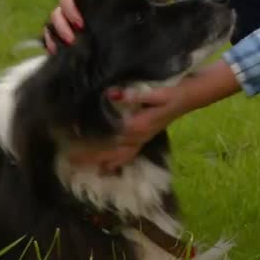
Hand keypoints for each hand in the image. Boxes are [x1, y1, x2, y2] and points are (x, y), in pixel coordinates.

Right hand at [44, 0, 176, 52]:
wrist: (135, 8)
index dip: (70, 11)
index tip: (81, 24)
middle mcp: (72, 7)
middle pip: (57, 14)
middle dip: (61, 27)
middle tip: (72, 40)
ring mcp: (70, 21)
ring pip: (51, 26)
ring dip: (54, 37)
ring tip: (67, 48)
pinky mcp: (71, 34)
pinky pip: (53, 38)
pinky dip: (51, 44)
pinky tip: (56, 53)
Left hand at [73, 60, 241, 171]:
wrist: (191, 96)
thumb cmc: (172, 90)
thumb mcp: (156, 91)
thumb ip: (135, 96)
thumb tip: (113, 95)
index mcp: (137, 126)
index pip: (108, 136)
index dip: (89, 137)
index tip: (70, 136)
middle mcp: (138, 137)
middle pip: (109, 152)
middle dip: (89, 156)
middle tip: (68, 159)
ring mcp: (142, 140)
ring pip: (117, 157)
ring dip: (99, 162)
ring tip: (80, 166)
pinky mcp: (145, 138)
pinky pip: (128, 156)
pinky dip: (115, 163)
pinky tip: (105, 168)